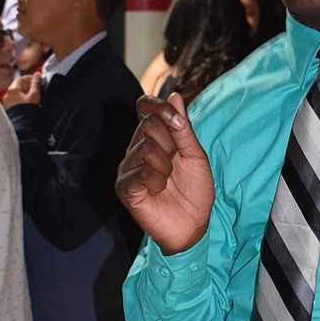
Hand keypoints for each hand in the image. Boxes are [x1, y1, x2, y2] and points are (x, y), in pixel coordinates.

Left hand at [2, 72, 41, 108]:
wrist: (21, 126)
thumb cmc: (27, 111)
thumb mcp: (34, 95)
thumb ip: (36, 84)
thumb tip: (37, 75)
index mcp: (12, 89)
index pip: (20, 78)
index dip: (30, 78)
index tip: (37, 80)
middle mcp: (7, 95)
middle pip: (17, 86)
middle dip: (27, 86)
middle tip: (36, 88)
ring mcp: (7, 103)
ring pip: (16, 94)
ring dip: (25, 94)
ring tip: (33, 98)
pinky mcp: (9, 110)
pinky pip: (15, 102)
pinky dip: (21, 100)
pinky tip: (28, 105)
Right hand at [116, 93, 214, 253]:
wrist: (194, 224)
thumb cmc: (195, 190)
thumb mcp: (194, 154)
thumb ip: (183, 128)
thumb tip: (174, 96)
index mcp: (152, 137)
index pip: (144, 107)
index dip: (159, 107)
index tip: (177, 122)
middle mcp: (135, 148)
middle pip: (148, 125)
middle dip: (171, 144)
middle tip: (175, 164)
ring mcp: (127, 168)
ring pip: (145, 148)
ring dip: (166, 165)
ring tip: (168, 180)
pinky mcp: (124, 188)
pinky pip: (140, 171)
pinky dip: (156, 180)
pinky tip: (158, 190)